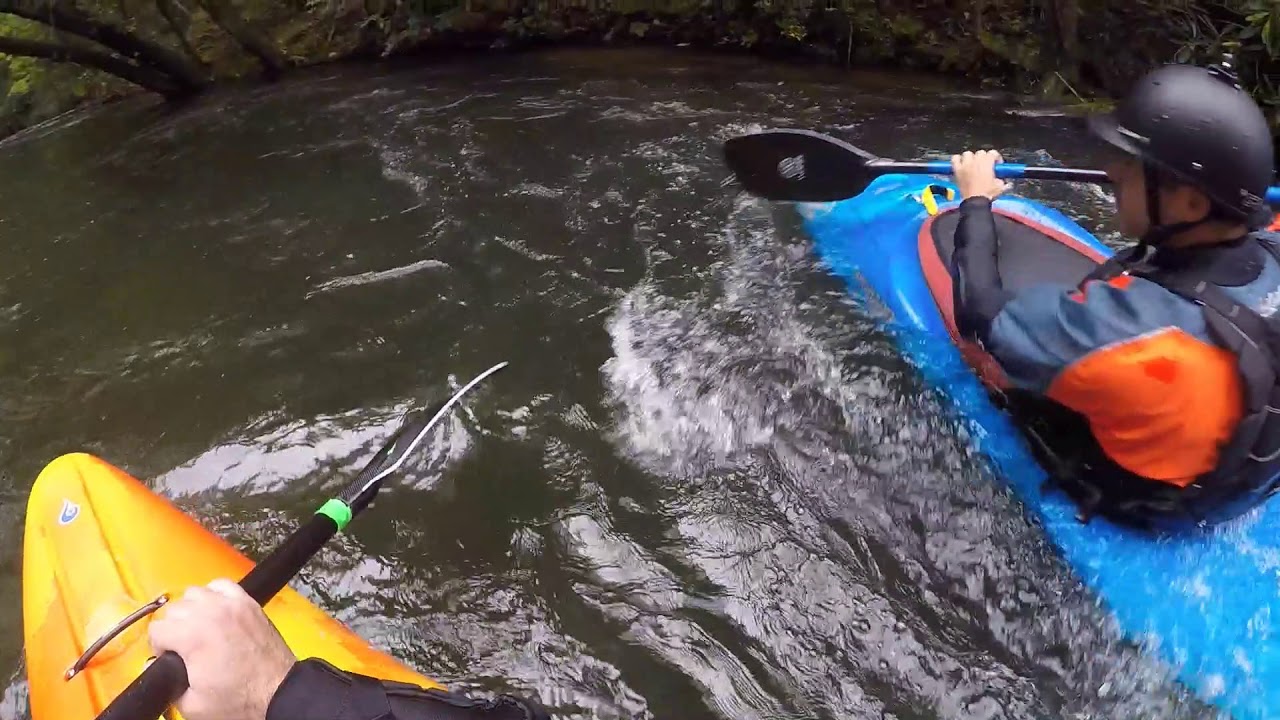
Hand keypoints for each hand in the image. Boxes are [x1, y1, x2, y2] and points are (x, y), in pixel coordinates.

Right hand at [148, 579, 297, 719]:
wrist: (277, 690)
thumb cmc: (240, 697)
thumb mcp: (191, 704)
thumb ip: (164, 681)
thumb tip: (153, 664)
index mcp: (193, 636)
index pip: (157, 628)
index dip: (158, 646)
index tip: (168, 657)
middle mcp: (211, 613)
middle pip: (174, 609)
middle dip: (174, 629)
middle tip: (184, 647)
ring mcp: (232, 604)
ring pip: (195, 593)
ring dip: (192, 609)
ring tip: (199, 629)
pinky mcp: (248, 603)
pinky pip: (222, 585)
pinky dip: (214, 594)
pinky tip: (216, 612)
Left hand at [951, 149, 1007, 199]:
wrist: (975, 201)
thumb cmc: (987, 193)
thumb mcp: (999, 186)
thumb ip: (1000, 179)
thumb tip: (999, 180)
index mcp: (987, 162)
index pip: (993, 153)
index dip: (996, 158)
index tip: (997, 164)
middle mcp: (976, 161)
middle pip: (981, 153)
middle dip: (984, 158)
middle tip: (985, 166)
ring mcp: (965, 165)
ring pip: (968, 154)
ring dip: (971, 158)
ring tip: (973, 165)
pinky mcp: (957, 170)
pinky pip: (955, 159)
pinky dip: (957, 160)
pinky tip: (961, 164)